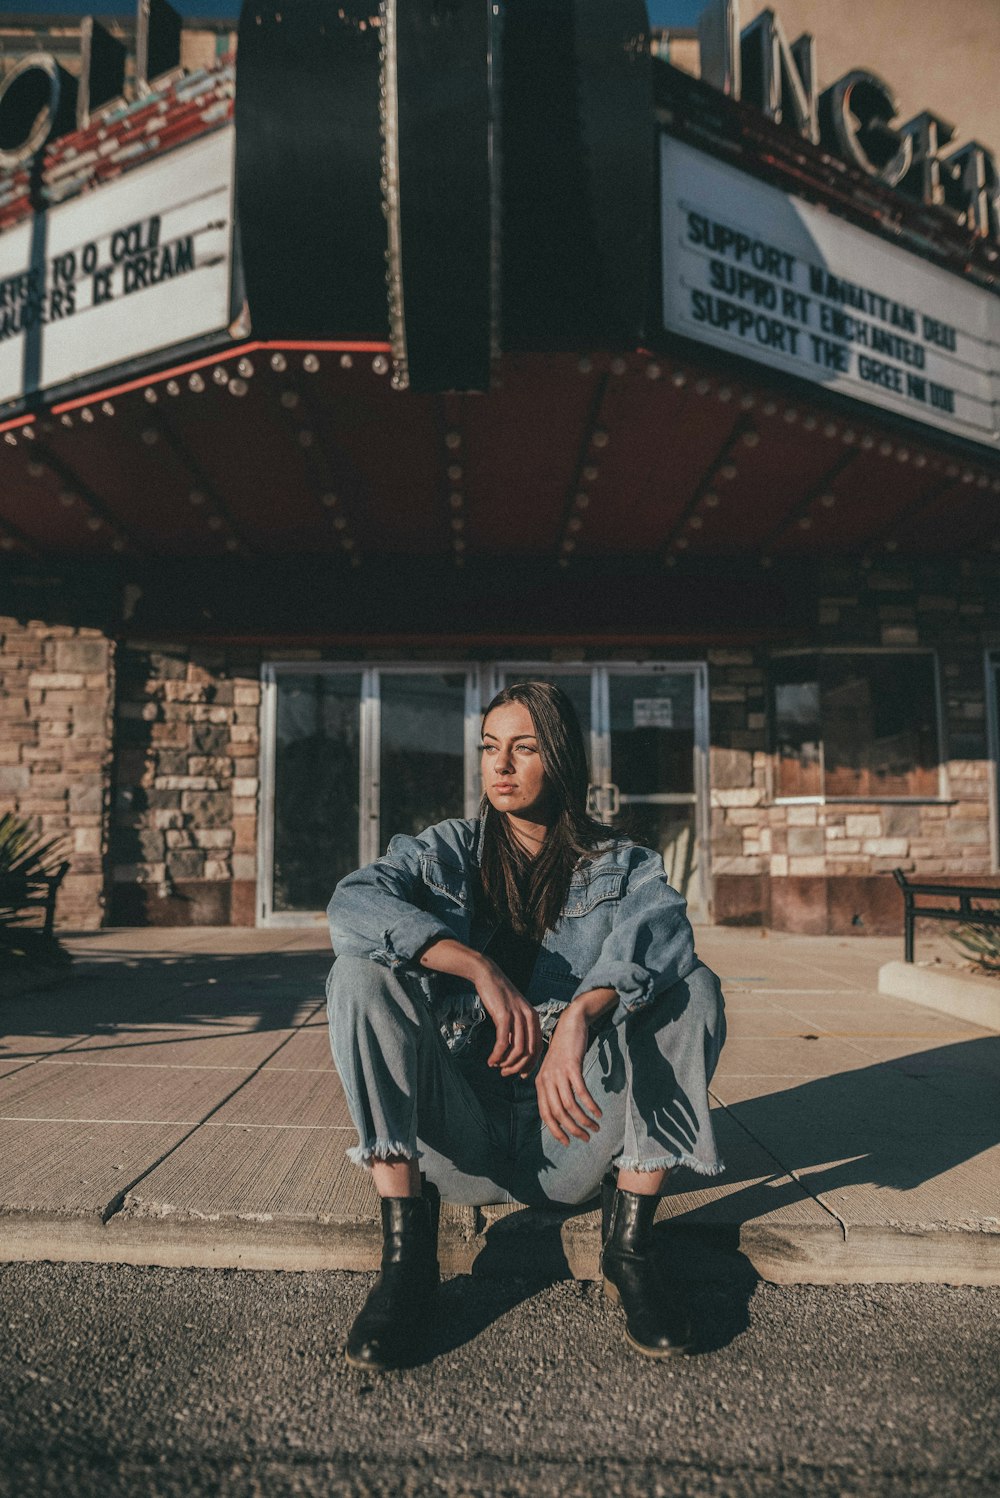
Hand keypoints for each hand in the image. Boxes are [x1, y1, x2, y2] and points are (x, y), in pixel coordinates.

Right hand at [474, 960, 543, 1077]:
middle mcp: (529, 1018)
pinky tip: (491, 1060)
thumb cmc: (500, 997)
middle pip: (529, 1052)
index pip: (538, 1049)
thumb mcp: (513, 1014)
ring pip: (518, 1050)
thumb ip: (516, 1031)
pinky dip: (497, 1055)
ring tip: (497, 1067)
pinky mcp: (504, 1015)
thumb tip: (514, 1054)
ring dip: (507, 1063)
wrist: (489, 976)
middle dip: (518, 1067)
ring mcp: (518, 1016)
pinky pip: (503, 1042)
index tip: (521, 1074)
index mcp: (534, 1018)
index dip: (530, 1065)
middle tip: (505, 1074)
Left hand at [535, 1004, 601, 1145]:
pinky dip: (590, 1105)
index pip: (545, 1114)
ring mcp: (558, 1073)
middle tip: (586, 1138)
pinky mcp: (572, 1066)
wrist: (570, 1024)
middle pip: (558, 1113)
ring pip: (570, 1105)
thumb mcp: (553, 1070)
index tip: (567, 1142)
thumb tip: (559, 1111)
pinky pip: (581, 1092)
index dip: (556, 1131)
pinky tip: (598, 1112)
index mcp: (540, 1084)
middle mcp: (547, 1080)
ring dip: (584, 1120)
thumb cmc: (564, 1050)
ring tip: (596, 1127)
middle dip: (573, 1130)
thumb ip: (553, 1088)